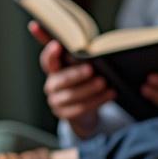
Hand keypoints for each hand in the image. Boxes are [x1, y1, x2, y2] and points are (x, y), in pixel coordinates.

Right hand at [29, 21, 114, 137]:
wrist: (84, 108)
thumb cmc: (84, 80)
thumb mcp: (82, 67)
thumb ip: (83, 58)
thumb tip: (98, 51)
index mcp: (54, 69)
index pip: (47, 59)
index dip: (50, 52)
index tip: (57, 44)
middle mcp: (51, 84)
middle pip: (60, 79)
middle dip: (76, 74)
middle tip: (90, 69)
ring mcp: (56, 101)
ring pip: (71, 95)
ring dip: (89, 89)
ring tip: (103, 83)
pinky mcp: (64, 114)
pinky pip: (80, 108)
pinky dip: (97, 101)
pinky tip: (109, 94)